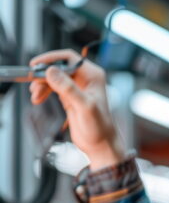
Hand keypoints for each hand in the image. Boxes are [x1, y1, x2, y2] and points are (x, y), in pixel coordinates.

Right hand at [29, 49, 125, 170]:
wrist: (100, 144)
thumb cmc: (99, 127)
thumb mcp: (84, 106)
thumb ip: (69, 89)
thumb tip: (51, 71)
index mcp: (93, 76)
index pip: (69, 58)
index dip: (51, 58)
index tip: (36, 65)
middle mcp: (85, 79)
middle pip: (58, 67)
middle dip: (44, 74)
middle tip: (34, 85)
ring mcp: (76, 87)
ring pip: (53, 77)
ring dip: (41, 84)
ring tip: (36, 96)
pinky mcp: (69, 97)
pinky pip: (52, 87)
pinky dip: (43, 91)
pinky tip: (38, 98)